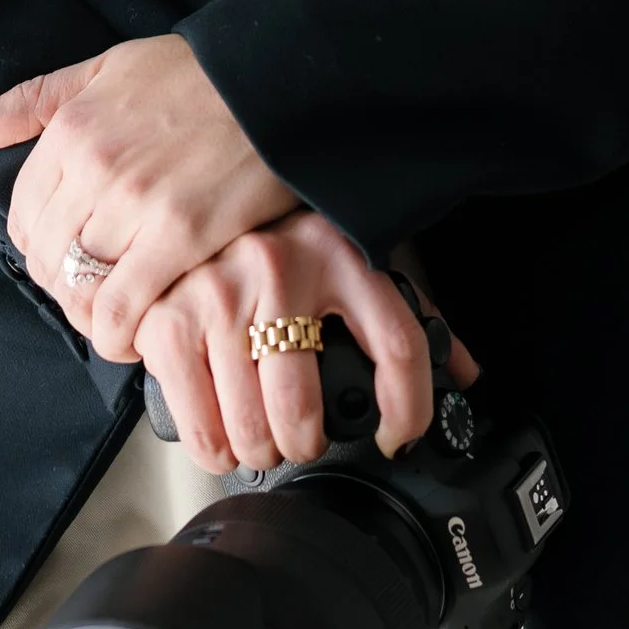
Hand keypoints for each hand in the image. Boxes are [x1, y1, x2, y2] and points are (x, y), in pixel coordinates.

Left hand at [0, 34, 297, 364]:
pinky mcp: (180, 235)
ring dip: (89, 316)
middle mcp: (93, 167)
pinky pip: (121, 307)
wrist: (276, 79)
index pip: (23, 216)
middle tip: (94, 297)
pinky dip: (116, 334)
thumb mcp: (106, 66)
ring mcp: (135, 203)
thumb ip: (34, 100)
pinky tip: (132, 338)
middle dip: (64, 287)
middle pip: (48, 258)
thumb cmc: (196, 73)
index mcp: (71, 129)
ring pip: (79, 288)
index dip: (40, 249)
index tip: (66, 260)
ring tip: (113, 320)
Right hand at [136, 213, 480, 475]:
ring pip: (250, 424)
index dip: (408, 411)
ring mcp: (218, 292)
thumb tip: (462, 374)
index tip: (399, 438)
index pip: (399, 346)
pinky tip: (222, 438)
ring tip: (264, 441)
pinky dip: (212, 447)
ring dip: (260, 452)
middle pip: (304, 409)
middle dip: (307, 445)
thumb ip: (409, 314)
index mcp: (340, 251)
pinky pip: (196, 419)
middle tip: (305, 441)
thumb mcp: (354, 254)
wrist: (198, 176)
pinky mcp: (166, 318)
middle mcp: (279, 267)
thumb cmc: (286, 234)